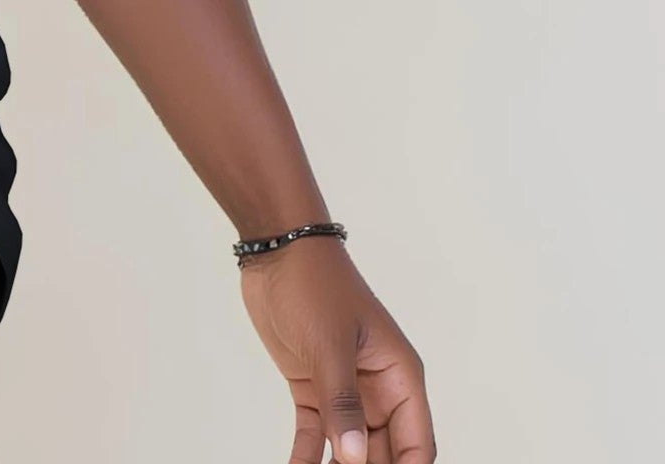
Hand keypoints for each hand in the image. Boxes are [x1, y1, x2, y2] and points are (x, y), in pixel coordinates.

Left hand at [239, 237, 433, 463]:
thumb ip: (341, 402)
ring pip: (349, 449)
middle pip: (384, 454)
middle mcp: (378, 390)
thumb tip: (354, 458)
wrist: (275, 249)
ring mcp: (344, 391)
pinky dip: (306, 457)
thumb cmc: (315, 283)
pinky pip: (314, 435)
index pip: (416, 446)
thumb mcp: (330, 343)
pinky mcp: (311, 388)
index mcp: (399, 377)